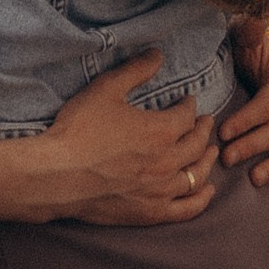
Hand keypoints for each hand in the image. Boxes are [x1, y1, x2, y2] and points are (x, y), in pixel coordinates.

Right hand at [34, 51, 218, 226]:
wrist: (57, 175)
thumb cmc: (79, 131)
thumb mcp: (106, 89)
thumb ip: (135, 70)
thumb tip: (158, 54)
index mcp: (160, 131)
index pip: (187, 116)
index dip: (190, 106)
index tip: (189, 101)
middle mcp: (168, 162)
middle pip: (197, 144)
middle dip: (204, 130)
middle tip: (206, 122)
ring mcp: (161, 191)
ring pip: (197, 175)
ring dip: (207, 160)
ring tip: (211, 152)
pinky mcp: (150, 213)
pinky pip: (187, 209)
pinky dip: (201, 198)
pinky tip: (207, 190)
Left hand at [221, 19, 268, 193]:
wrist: (250, 64)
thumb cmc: (242, 52)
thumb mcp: (242, 38)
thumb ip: (247, 31)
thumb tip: (250, 21)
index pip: (267, 104)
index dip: (246, 119)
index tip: (222, 132)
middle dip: (252, 145)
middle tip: (227, 158)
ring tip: (254, 179)